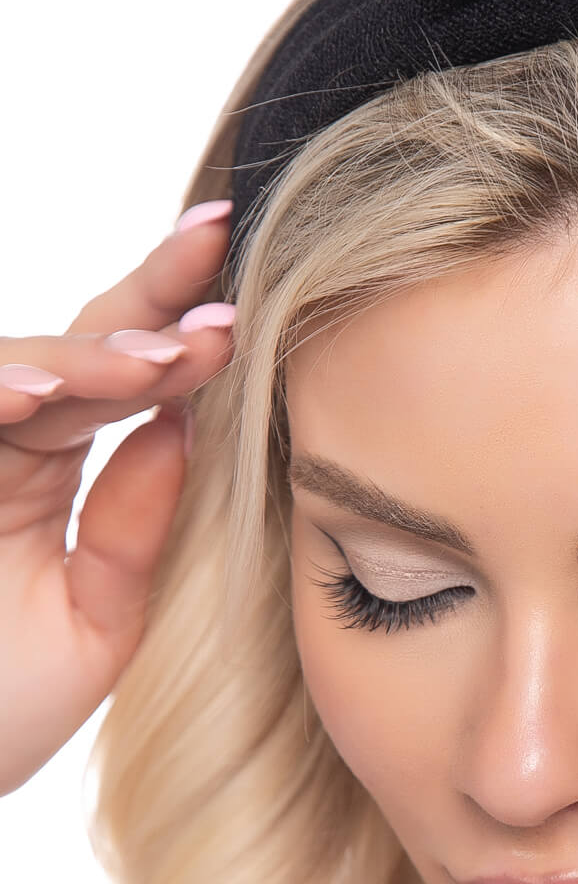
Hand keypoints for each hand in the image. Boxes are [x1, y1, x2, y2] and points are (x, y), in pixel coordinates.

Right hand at [0, 202, 236, 795]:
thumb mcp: (98, 624)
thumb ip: (136, 529)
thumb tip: (185, 425)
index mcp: (53, 469)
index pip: (122, 378)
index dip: (179, 333)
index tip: (246, 305)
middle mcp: (2, 444)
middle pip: (75, 342)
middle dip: (147, 301)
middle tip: (213, 259)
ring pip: (15, 368)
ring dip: (83, 359)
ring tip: (152, 362)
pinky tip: (39, 398)